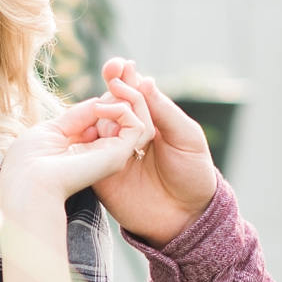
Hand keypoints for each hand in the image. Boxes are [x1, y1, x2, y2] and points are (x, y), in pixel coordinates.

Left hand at [0, 84, 154, 207]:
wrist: (28, 181)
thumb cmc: (30, 158)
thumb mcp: (54, 129)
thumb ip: (78, 116)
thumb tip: (98, 100)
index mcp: (85, 148)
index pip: (107, 116)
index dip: (111, 94)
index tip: (111, 71)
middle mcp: (101, 152)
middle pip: (125, 114)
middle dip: (125, 89)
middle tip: (118, 68)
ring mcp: (112, 154)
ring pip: (137, 118)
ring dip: (126, 96)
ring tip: (109, 88)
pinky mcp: (119, 155)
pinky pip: (137, 125)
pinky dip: (123, 109)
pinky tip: (101, 107)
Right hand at [89, 60, 221, 245]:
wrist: (187, 217)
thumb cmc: (193, 175)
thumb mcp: (186, 137)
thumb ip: (164, 110)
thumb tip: (144, 80)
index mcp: (151, 119)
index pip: (133, 91)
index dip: (123, 75)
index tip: (119, 65)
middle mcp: (128, 132)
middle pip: (112, 102)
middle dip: (112, 90)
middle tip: (114, 83)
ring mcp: (112, 150)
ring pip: (98, 122)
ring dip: (103, 113)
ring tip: (113, 115)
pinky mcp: (100, 172)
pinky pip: (88, 151)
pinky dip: (89, 137)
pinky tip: (94, 130)